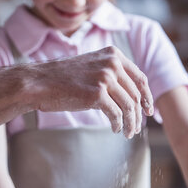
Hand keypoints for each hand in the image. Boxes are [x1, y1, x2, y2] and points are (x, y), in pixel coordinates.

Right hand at [30, 46, 153, 138]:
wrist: (39, 82)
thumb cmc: (62, 78)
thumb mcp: (91, 67)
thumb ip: (110, 74)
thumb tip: (130, 96)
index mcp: (113, 54)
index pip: (140, 78)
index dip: (147, 96)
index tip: (148, 110)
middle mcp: (112, 63)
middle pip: (136, 94)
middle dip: (138, 114)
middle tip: (136, 127)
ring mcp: (105, 78)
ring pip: (129, 106)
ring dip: (131, 123)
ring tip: (128, 133)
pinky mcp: (97, 94)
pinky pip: (116, 115)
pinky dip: (119, 125)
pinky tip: (115, 130)